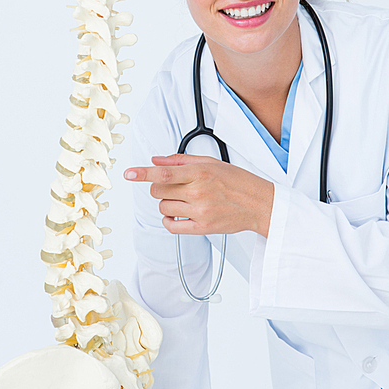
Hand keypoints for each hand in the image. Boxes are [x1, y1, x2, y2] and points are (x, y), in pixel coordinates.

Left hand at [124, 154, 273, 237]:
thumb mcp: (212, 162)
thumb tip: (156, 160)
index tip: (128, 173)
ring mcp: (200, 212)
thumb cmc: (238, 181)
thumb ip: (181, 161)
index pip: (164, 173)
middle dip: (159, 186)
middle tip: (174, 186)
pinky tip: (177, 214)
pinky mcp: (202, 228)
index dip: (143, 173)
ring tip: (183, 199)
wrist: (260, 204)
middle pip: (159, 190)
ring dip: (167, 202)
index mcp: (201, 173)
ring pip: (164, 207)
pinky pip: (172, 226)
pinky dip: (168, 220)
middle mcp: (199, 192)